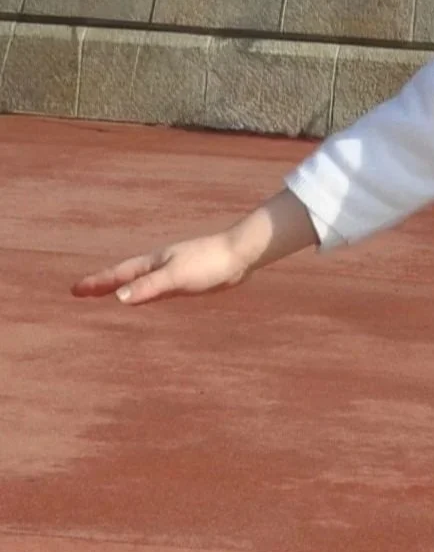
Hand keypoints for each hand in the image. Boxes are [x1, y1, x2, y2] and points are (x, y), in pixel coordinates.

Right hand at [72, 189, 319, 306]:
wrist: (240, 254)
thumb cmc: (209, 263)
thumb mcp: (175, 277)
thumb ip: (149, 287)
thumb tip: (119, 297)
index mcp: (152, 264)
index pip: (117, 276)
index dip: (97, 284)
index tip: (75, 290)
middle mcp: (159, 266)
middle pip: (124, 277)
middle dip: (103, 284)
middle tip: (83, 292)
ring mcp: (173, 271)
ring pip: (141, 282)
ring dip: (124, 287)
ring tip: (110, 294)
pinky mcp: (189, 279)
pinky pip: (159, 287)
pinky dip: (146, 292)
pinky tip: (149, 296)